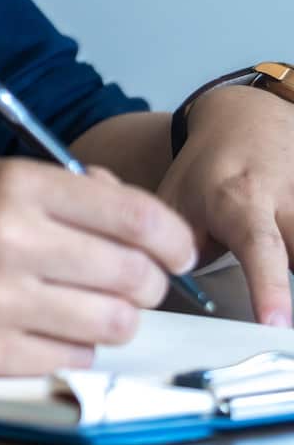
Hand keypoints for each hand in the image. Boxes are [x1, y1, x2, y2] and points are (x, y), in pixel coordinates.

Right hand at [0, 155, 197, 374]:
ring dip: (110, 320)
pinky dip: (70, 349)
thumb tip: (131, 212)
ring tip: (80, 308)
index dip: (172, 239)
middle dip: (144, 284)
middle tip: (127, 284)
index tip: (177, 251)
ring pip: (112, 323)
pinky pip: (71, 359)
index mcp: (11, 184)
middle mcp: (9, 237)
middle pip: (134, 274)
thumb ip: (56, 190)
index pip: (134, 214)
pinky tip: (42, 331)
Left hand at [157, 85, 293, 327]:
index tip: (275, 323)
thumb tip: (163, 292)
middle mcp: (286, 199)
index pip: (258, 246)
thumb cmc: (209, 169)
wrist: (247, 118)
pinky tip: (288, 264)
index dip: (268, 288)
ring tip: (282, 283)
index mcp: (239, 201)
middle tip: (281, 326)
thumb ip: (172, 250)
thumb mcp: (177, 202)